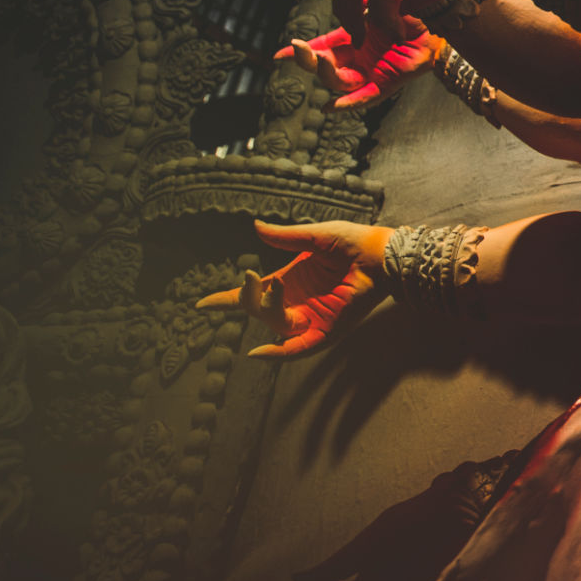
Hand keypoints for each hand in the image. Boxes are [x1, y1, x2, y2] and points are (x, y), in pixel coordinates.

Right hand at [196, 220, 388, 357]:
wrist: (380, 255)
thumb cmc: (351, 242)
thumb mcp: (313, 237)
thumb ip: (284, 237)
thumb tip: (255, 226)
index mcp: (288, 281)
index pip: (250, 297)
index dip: (225, 301)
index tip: (201, 305)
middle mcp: (294, 303)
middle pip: (257, 311)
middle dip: (248, 298)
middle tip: (253, 278)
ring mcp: (309, 318)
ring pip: (275, 325)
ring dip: (269, 308)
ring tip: (278, 284)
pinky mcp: (326, 331)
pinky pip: (298, 349)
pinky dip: (278, 354)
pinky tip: (258, 352)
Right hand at [279, 25, 445, 110]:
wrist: (437, 17)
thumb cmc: (407, 7)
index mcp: (351, 39)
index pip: (319, 47)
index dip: (299, 52)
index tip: (279, 55)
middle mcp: (357, 58)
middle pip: (323, 67)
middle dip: (308, 60)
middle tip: (302, 49)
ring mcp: (371, 72)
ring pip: (339, 82)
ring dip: (326, 74)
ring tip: (322, 61)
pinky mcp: (388, 82)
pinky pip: (366, 97)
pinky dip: (349, 104)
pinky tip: (331, 107)